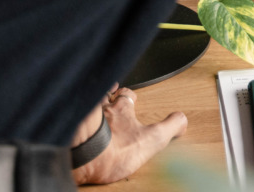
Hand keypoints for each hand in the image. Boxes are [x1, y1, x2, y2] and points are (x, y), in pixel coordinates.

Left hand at [72, 85, 186, 184]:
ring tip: (91, 106)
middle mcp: (100, 111)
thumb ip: (171, 126)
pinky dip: (75, 120)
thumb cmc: (115, 150)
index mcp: (121, 110)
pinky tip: (75, 126)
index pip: (125, 95)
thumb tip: (182, 119)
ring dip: (90, 105)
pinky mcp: (71, 134)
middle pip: (103, 96)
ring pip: (87, 106)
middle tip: (107, 93)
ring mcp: (83, 121)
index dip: (128, 94)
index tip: (129, 95)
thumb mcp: (153, 139)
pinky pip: (72, 119)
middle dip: (106, 95)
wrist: (85, 159)